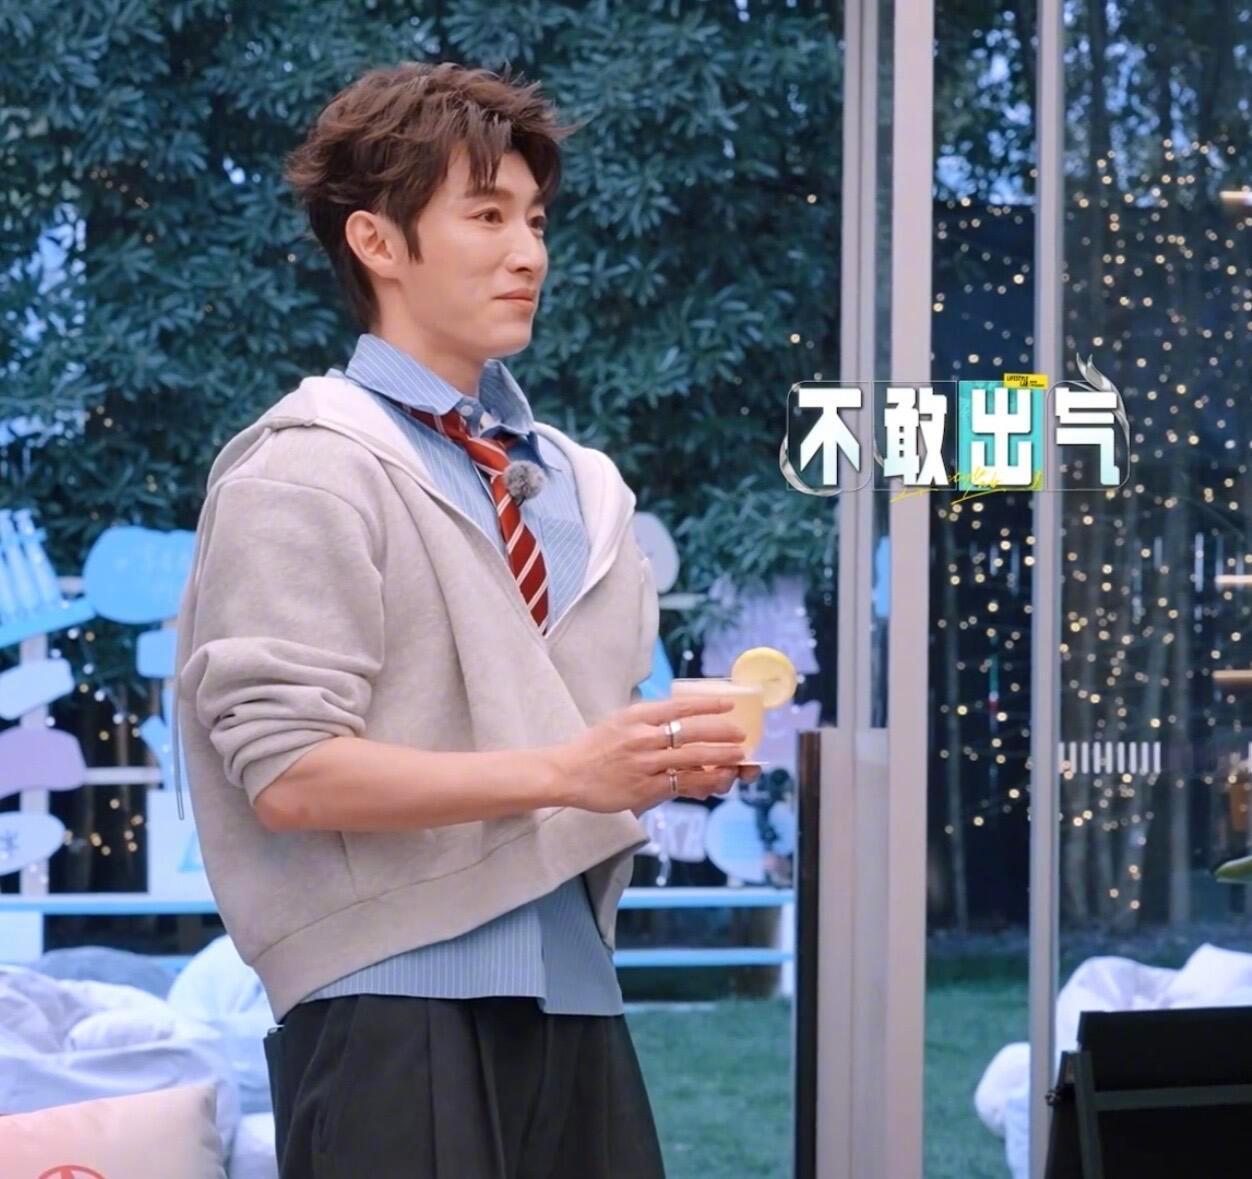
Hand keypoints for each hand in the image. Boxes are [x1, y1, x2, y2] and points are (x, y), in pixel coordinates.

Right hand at [544, 695, 751, 814]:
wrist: (568, 773)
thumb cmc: (595, 746)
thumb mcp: (620, 720)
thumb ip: (648, 718)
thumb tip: (680, 717)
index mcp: (637, 715)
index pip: (680, 707)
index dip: (709, 705)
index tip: (729, 704)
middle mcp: (643, 737)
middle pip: (693, 733)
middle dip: (723, 734)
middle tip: (741, 736)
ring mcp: (645, 764)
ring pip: (692, 760)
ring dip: (720, 759)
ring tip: (739, 758)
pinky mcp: (645, 788)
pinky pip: (682, 785)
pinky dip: (703, 783)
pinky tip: (717, 782)